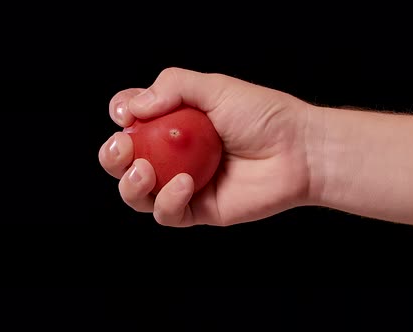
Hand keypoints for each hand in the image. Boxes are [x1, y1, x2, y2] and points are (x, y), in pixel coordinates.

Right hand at [99, 67, 314, 226]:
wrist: (300, 152)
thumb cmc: (264, 116)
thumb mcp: (216, 88)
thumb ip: (173, 86)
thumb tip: (134, 107)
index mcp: (176, 122)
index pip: (134, 119)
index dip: (121, 115)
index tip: (125, 113)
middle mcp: (174, 154)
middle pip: (125, 161)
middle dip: (112, 157)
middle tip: (123, 148)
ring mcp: (184, 183)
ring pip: (138, 193)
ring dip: (130, 183)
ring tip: (144, 170)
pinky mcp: (198, 210)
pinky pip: (167, 213)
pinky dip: (168, 200)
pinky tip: (186, 184)